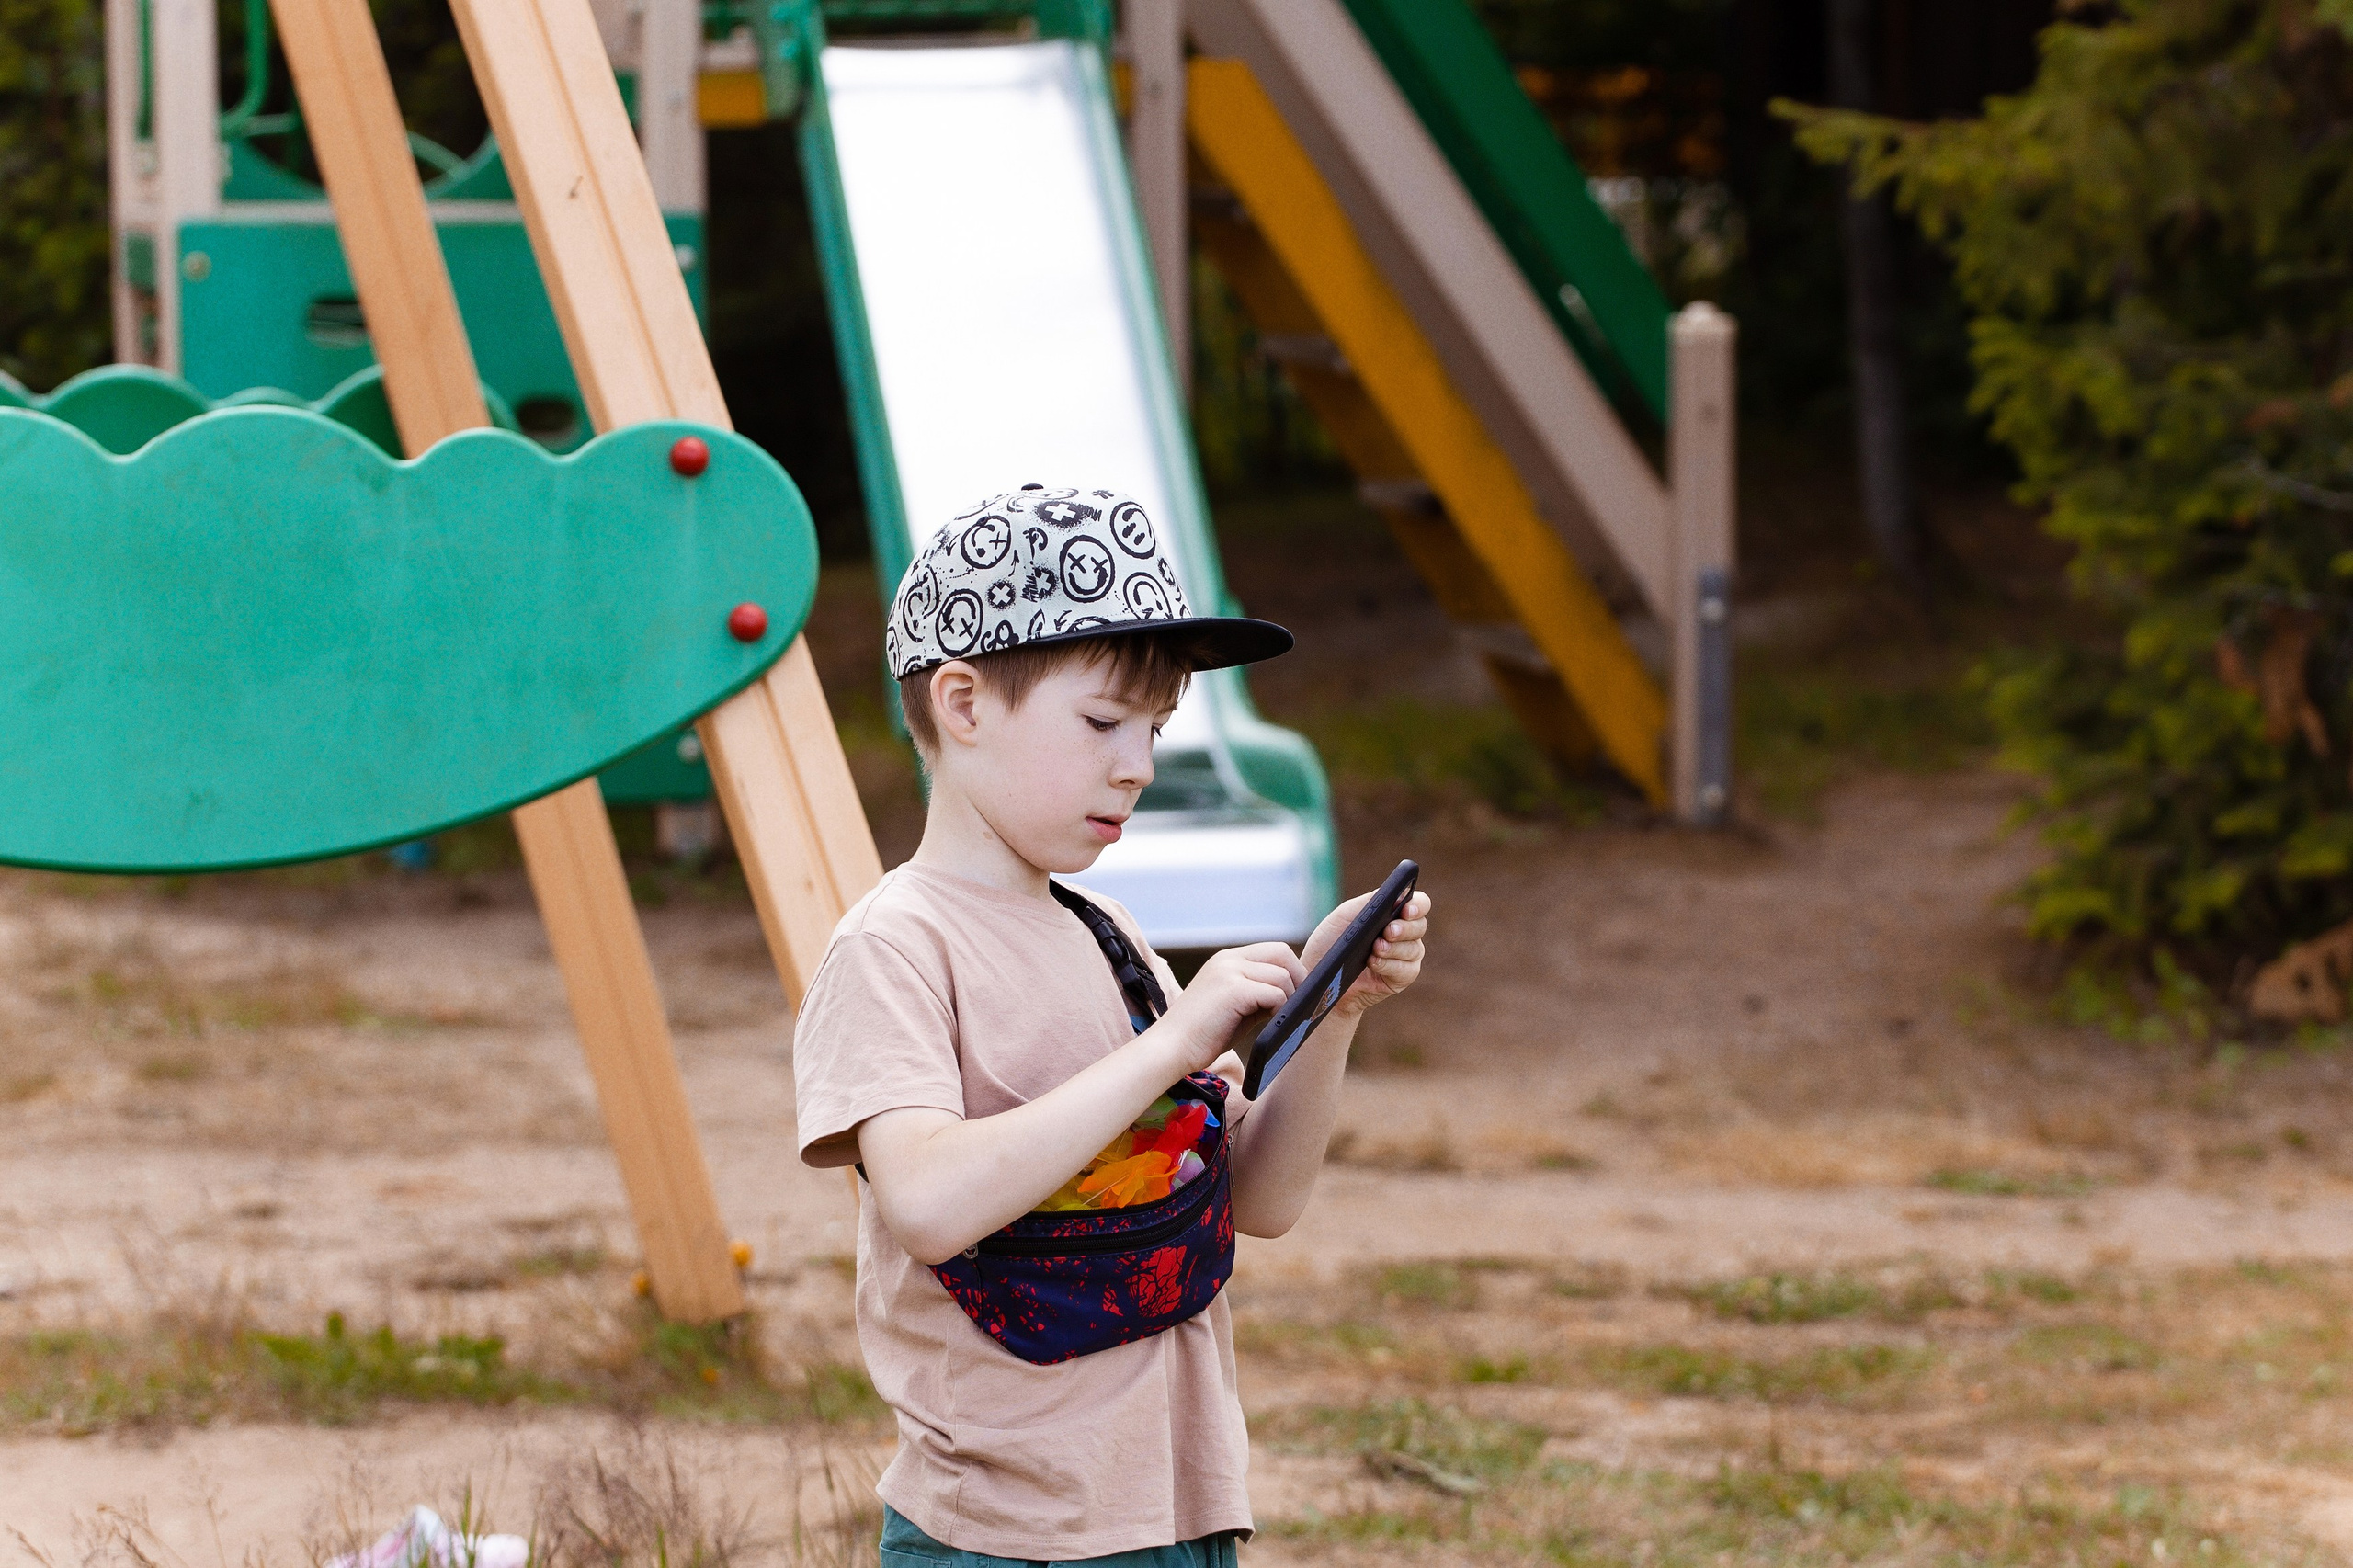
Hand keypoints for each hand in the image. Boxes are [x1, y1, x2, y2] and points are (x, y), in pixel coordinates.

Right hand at [1156, 941, 1303, 1072]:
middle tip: (1300, 1005)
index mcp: (1227, 959)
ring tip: (1282, 1020)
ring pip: (1281, 976)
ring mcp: (1229, 971)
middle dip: (1298, 978)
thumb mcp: (1236, 1007)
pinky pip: (1275, 993)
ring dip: (1288, 1000)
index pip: (1273, 950)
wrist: (1171, 1048)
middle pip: (1282, 953)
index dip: (1292, 969)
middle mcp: (1228, 959)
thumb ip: (1260, 995)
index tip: (1299, 993)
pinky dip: (1280, 1010)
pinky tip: (1272, 1024)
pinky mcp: (1233, 989)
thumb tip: (1295, 996)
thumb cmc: (1204, 1034)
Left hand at [1298, 889, 1430, 1019]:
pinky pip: (1406, 971)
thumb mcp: (1346, 915)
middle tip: (1388, 931)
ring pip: (1415, 949)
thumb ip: (1370, 901)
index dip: (1417, 905)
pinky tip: (1374, 963)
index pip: (1418, 904)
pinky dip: (1390, 966)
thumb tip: (1396, 894)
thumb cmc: (1331, 940)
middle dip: (1405, 928)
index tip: (1406, 909)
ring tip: (1375, 948)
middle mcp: (1404, 934)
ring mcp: (1404, 956)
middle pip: (1420, 926)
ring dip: (1394, 948)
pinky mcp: (1400, 979)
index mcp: (1394, 912)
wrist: (1317, 973)